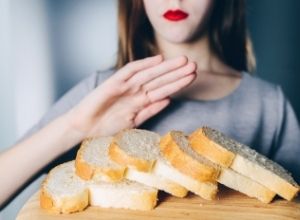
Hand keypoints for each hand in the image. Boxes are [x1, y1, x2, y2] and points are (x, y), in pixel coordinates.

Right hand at [65, 55, 196, 137]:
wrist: (83, 129)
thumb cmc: (106, 127)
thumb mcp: (133, 122)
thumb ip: (150, 111)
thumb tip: (168, 100)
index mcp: (141, 101)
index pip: (163, 90)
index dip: (178, 83)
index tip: (193, 76)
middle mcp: (135, 92)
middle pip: (159, 80)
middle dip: (177, 73)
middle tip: (194, 64)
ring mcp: (125, 86)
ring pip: (149, 75)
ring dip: (166, 68)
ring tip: (183, 61)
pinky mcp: (113, 84)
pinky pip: (129, 72)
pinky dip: (143, 65)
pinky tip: (157, 60)